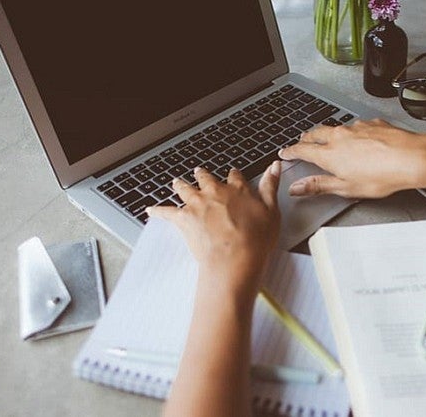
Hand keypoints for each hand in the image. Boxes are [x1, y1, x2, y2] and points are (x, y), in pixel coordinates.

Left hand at [146, 162, 280, 297]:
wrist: (234, 259)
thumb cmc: (256, 240)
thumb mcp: (272, 211)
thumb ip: (270, 187)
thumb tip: (275, 166)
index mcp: (238, 190)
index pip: (235, 176)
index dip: (233, 175)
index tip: (232, 174)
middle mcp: (216, 192)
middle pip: (206, 178)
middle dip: (203, 175)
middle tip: (200, 173)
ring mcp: (198, 204)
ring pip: (185, 189)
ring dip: (180, 185)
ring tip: (176, 182)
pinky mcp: (184, 219)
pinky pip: (166, 212)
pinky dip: (158, 211)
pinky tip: (151, 209)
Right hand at [278, 119, 425, 197]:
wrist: (411, 158)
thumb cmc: (382, 175)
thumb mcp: (346, 188)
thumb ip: (319, 185)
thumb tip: (298, 188)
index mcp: (329, 153)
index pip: (302, 150)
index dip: (291, 151)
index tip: (285, 153)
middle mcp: (340, 136)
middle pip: (315, 133)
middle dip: (306, 138)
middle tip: (302, 142)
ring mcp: (357, 127)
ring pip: (336, 128)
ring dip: (328, 133)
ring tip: (329, 139)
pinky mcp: (373, 123)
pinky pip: (356, 126)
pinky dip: (352, 132)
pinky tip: (359, 138)